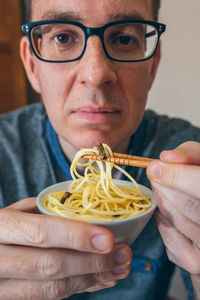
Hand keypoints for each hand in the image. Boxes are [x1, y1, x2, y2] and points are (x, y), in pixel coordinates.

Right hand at [0, 198, 131, 299]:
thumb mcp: (12, 211)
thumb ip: (41, 210)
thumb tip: (81, 210)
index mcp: (0, 227)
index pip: (41, 232)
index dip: (77, 236)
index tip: (108, 238)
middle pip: (51, 265)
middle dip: (93, 262)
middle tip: (122, 254)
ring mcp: (2, 286)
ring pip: (53, 288)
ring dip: (92, 279)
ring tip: (119, 268)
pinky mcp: (12, 299)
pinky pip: (50, 297)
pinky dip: (80, 288)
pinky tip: (100, 279)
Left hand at [147, 141, 199, 274]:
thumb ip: (190, 154)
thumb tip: (165, 158)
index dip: (176, 175)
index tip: (155, 167)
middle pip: (186, 204)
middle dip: (164, 185)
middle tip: (155, 173)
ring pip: (173, 218)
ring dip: (161, 198)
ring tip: (162, 186)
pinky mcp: (194, 262)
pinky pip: (167, 233)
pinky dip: (163, 217)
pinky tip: (169, 208)